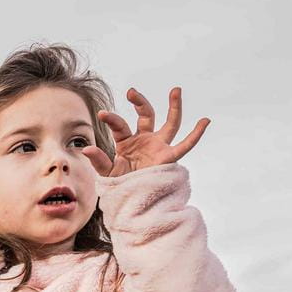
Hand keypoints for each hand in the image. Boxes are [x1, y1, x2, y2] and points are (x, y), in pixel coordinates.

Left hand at [86, 87, 209, 177]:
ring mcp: (157, 146)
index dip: (112, 119)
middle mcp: (143, 140)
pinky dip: (196, 134)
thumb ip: (99, 161)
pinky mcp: (168, 157)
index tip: (102, 114)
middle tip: (131, 91)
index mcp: (126, 141)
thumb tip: (86, 148)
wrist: (130, 201)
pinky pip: (185, 145)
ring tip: (176, 89)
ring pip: (169, 123)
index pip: (120, 125)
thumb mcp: (106, 173)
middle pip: (146, 115)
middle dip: (140, 102)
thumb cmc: (119, 185)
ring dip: (174, 106)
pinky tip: (206, 120)